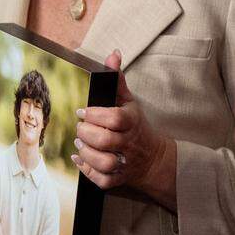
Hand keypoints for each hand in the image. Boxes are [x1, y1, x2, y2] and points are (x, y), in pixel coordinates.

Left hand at [73, 50, 176, 207]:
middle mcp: (129, 143)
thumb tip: (113, 54)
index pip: (115, 119)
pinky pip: (103, 180)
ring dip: (88, 154)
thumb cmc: (136, 126)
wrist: (153, 157)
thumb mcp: (129, 101)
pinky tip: (81, 160)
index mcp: (132, 122)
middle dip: (87, 134)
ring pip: (104, 162)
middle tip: (81, 128)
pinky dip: (88, 172)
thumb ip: (118, 80)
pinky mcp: (118, 178)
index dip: (95, 115)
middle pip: (106, 141)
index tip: (83, 111)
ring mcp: (125, 162)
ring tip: (81, 144)